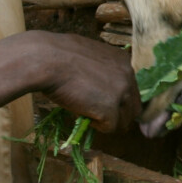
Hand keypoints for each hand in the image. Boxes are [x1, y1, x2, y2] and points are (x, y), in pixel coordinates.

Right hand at [0, 31, 141, 130]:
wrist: (47, 59)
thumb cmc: (58, 54)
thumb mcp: (88, 56)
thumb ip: (101, 69)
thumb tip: (99, 84)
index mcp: (123, 61)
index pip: (132, 89)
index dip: (120, 101)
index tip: (107, 106)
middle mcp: (127, 76)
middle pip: (134, 108)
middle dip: (119, 116)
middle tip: (101, 119)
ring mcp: (121, 93)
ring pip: (125, 121)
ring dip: (109, 123)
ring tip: (90, 117)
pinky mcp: (109, 109)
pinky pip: (110, 128)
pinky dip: (98, 127)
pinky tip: (85, 117)